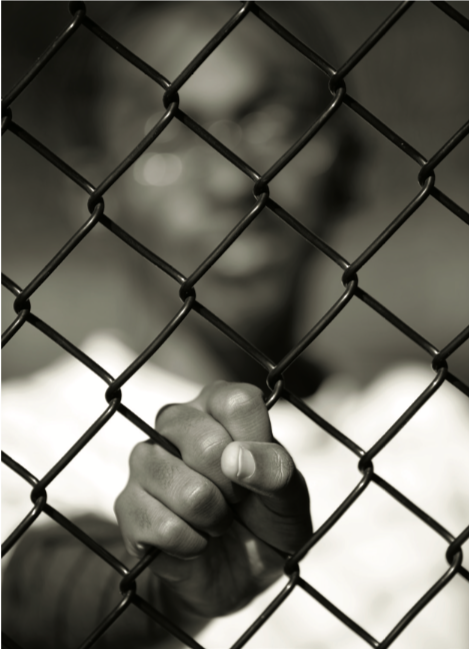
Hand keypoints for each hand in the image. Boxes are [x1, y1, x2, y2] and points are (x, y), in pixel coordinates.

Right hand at [115, 381, 311, 617]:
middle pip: (206, 444)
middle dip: (234, 489)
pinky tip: (194, 541)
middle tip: (237, 499)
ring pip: (187, 490)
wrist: (238, 573)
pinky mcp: (127, 504)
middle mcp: (176, 422)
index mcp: (218, 405)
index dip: (255, 444)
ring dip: (214, 519)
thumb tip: (236, 459)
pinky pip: (162, 527)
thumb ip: (276, 469)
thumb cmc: (266, 519)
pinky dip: (191, 545)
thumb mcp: (291, 496)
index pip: (236, 402)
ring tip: (216, 520)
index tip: (258, 469)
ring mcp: (145, 461)